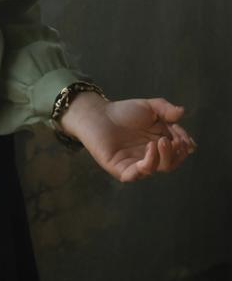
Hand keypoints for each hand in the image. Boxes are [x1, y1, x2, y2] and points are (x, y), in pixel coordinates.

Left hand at [61, 93, 197, 182]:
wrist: (97, 114)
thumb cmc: (122, 112)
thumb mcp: (148, 107)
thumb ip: (165, 109)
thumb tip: (182, 112)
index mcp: (160, 144)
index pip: (179, 150)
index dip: (184, 142)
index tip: (180, 132)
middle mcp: (151, 157)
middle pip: (172, 162)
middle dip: (178, 153)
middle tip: (176, 141)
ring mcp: (137, 164)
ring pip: (158, 169)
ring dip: (165, 157)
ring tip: (161, 141)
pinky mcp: (122, 169)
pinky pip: (138, 174)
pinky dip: (149, 164)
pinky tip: (150, 148)